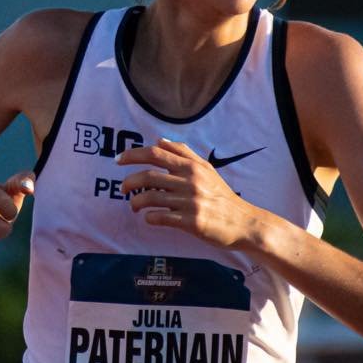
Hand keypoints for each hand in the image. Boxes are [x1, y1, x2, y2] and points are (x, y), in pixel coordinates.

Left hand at [117, 138, 257, 248]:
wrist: (242, 222)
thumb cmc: (221, 195)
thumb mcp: (206, 169)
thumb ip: (183, 153)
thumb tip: (159, 140)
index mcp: (192, 166)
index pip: (156, 153)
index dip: (133, 154)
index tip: (119, 160)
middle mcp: (190, 181)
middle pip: (149, 176)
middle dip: (130, 181)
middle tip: (123, 188)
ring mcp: (191, 202)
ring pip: (151, 197)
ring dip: (136, 202)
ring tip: (134, 206)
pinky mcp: (191, 222)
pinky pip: (160, 217)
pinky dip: (149, 217)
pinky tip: (149, 217)